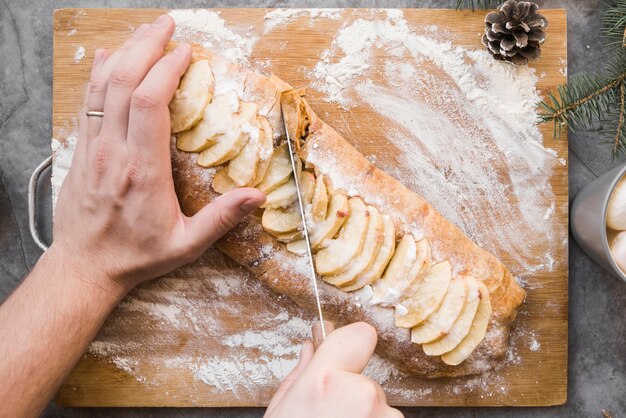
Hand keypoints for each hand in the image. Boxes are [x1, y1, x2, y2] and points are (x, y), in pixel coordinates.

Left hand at [51, 15, 264, 292]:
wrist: (85, 267)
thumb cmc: (137, 256)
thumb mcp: (186, 244)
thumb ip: (222, 218)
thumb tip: (258, 195)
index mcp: (142, 171)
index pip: (149, 103)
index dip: (166, 69)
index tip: (186, 53)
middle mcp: (112, 152)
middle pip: (122, 81)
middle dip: (146, 46)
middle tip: (167, 25)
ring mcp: (92, 149)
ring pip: (101, 86)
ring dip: (124, 52)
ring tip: (146, 32)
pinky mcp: (81, 151)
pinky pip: (87, 102)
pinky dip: (98, 74)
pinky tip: (109, 56)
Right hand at [265, 322, 403, 417]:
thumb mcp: (282, 408)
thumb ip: (300, 374)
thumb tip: (311, 348)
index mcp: (325, 381)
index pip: (360, 335)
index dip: (352, 342)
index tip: (345, 353)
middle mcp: (360, 394)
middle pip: (364, 379)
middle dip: (351, 393)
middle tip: (329, 412)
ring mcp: (382, 415)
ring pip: (377, 404)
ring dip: (364, 414)